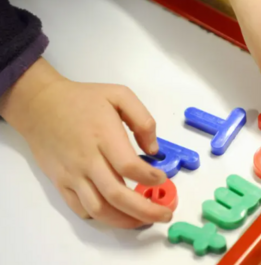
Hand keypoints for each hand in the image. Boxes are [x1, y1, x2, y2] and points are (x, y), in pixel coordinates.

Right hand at [0, 58, 170, 228]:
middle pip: (117, 195)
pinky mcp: (61, 183)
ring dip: (125, 220)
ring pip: (99, 209)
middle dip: (145, 210)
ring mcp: (72, 175)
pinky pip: (81, 209)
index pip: (129, 166)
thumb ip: (143, 120)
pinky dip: (101, 217)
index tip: (162, 179)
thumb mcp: (119, 95)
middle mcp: (87, 160)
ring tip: (144, 220)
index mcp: (104, 136)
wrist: (40, 105)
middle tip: (165, 214)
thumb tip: (154, 150)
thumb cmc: (83, 100)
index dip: (150, 178)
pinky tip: (117, 214)